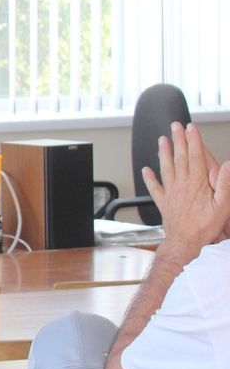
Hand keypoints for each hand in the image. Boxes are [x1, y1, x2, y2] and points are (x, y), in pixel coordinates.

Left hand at [142, 122, 229, 252]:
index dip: (193, 141)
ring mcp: (170, 192)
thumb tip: (227, 165)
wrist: (185, 243)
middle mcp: (181, 184)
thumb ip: (225, 184)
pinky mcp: (163, 202)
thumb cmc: (205, 227)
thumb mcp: (223, 206)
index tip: (191, 128)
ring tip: (162, 140)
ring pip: (166, 167)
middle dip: (178, 140)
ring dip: (164, 153)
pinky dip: (149, 178)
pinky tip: (146, 170)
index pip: (195, 156)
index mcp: (197, 183)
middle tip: (175, 126)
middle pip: (179, 157)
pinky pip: (154, 187)